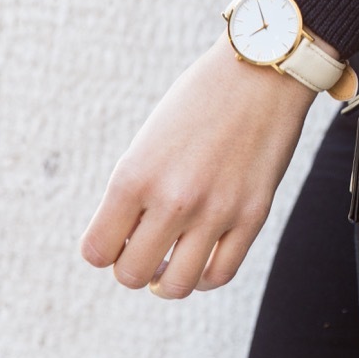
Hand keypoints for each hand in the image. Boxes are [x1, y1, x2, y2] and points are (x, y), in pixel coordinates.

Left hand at [79, 34, 319, 297]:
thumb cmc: (201, 98)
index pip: (97, 251)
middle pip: (132, 275)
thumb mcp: (151, 140)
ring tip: (174, 261)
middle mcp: (173, 198)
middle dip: (134, 267)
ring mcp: (216, 210)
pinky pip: (222, 273)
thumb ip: (137, 190)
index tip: (119, 236)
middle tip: (147, 248)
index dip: (104, 250)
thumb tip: (130, 242)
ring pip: (177, 286)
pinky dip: (206, 276)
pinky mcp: (254, 214)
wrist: (262, 72)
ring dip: (169, 280)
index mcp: (135, 175)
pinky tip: (204, 258)